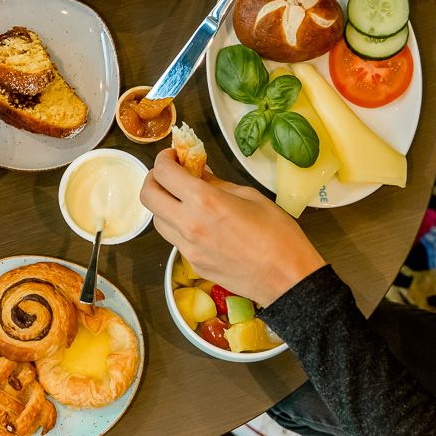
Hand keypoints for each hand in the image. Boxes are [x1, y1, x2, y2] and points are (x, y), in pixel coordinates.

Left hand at [140, 150, 324, 304]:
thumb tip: (198, 172)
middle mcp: (189, 224)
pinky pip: (174, 240)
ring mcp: (187, 248)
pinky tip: (197, 222)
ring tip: (182, 199)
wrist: (287, 278)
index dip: (164, 159)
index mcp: (204, 202)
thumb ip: (217, 183)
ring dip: (163, 205)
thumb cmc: (278, 235)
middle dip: (154, 179)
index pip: (164, 173)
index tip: (173, 156)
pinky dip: (178, 226)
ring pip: (157, 220)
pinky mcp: (192, 264)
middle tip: (169, 174)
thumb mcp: (249, 196)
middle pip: (147, 197)